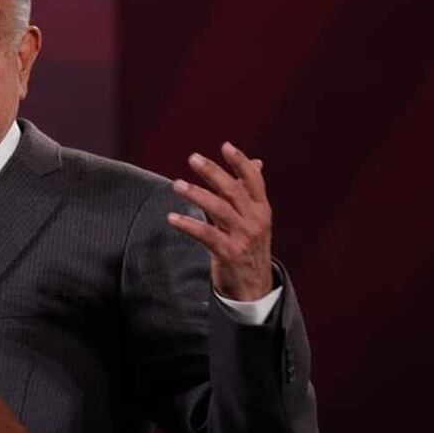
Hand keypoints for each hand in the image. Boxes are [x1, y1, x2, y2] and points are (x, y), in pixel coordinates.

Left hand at [167, 141, 273, 300]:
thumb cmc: (249, 246)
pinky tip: (172, 218)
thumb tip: (256, 162)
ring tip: (177, 184)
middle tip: (193, 158)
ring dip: (196, 194)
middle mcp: (255, 220)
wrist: (253, 286)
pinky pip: (206, 234)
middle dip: (213, 172)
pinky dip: (188, 225)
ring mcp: (243, 237)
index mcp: (261, 209)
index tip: (225, 146)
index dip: (241, 162)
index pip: (253, 180)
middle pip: (234, 190)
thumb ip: (248, 192)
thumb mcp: (255, 218)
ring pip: (219, 209)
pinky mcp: (228, 253)